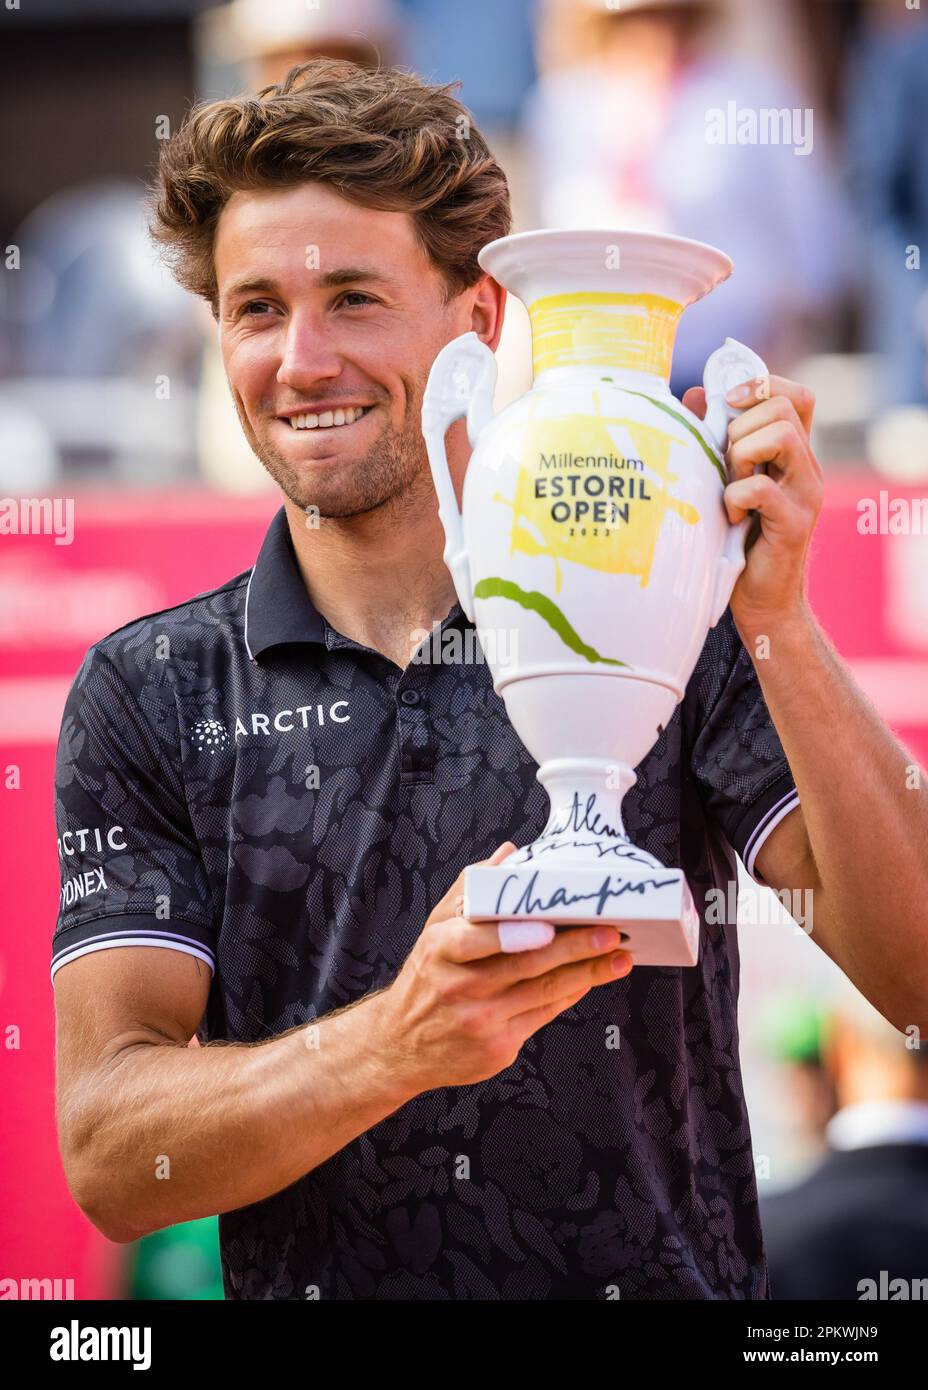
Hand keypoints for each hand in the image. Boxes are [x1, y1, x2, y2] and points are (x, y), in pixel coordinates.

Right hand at [373, 841, 632, 1090]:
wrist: (401, 1045)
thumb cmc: (427, 976)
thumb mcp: (435, 928)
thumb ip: (471, 890)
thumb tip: (510, 854)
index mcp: (441, 950)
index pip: (479, 939)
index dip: (517, 933)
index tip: (552, 924)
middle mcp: (458, 987)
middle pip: (525, 965)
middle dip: (574, 949)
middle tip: (611, 933)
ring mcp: (479, 1021)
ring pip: (543, 992)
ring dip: (588, 973)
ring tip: (619, 957)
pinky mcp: (497, 1048)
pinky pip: (543, 1015)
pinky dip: (571, 994)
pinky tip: (592, 979)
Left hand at [682, 375, 823, 641]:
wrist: (762, 604)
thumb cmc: (737, 543)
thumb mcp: (722, 482)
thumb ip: (714, 439)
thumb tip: (696, 395)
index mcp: (793, 455)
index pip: (796, 395)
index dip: (763, 385)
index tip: (730, 403)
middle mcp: (807, 469)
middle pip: (784, 408)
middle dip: (742, 426)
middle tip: (727, 465)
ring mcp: (806, 494)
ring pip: (780, 435)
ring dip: (741, 454)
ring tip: (730, 487)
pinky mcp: (794, 523)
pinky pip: (761, 488)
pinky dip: (736, 497)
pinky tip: (732, 518)